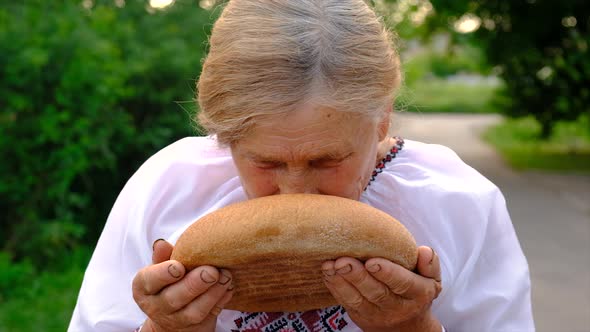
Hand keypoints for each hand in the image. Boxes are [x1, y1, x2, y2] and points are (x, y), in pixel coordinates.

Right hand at [132, 239, 233, 331]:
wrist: (173, 316)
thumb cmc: (168, 283)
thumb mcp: (161, 268)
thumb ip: (162, 256)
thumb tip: (161, 244)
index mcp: (144, 288)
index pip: (149, 280)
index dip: (163, 274)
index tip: (179, 266)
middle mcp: (157, 307)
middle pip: (173, 298)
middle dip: (194, 284)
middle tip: (211, 271)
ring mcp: (177, 321)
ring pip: (194, 312)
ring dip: (212, 294)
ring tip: (225, 277)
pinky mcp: (196, 328)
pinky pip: (210, 316)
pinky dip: (221, 301)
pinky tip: (228, 288)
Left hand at [322, 246, 442, 331]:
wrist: (407, 326)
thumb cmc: (416, 291)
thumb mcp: (432, 279)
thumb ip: (430, 264)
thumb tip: (423, 250)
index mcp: (417, 293)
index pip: (403, 283)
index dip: (387, 273)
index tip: (372, 261)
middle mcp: (397, 307)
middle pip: (376, 292)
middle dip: (358, 276)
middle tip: (343, 261)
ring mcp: (377, 313)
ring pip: (357, 299)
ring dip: (341, 282)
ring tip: (330, 266)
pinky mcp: (360, 316)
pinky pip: (346, 303)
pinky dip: (334, 287)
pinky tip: (327, 272)